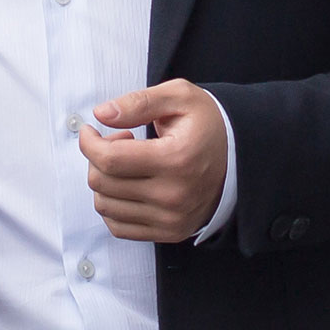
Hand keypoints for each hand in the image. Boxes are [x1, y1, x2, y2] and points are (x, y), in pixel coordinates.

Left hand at [76, 80, 227, 243]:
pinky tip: (126, 186)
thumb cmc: (207, 125)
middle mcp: (174, 195)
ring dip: (103, 181)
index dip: (89, 142)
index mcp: (176, 158)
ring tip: (125, 163)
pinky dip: (112, 206)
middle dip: (97, 158)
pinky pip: (119, 227)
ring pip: (105, 206)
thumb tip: (101, 114)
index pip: (110, 159)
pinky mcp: (170, 232)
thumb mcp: (179, 97)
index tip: (91, 131)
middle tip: (117, 142)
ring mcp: (172, 218)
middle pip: (103, 183)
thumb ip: (139, 102)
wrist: (240, 158)